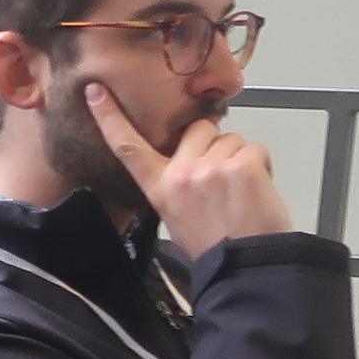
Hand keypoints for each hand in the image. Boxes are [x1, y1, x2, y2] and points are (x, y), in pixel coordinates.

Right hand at [84, 82, 292, 261]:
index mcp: (159, 188)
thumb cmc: (215, 247)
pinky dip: (261, 165)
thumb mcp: (177, 216)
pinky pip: (254, 148)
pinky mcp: (240, 165)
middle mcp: (180, 174)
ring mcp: (210, 168)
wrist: (244, 267)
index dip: (110, 117)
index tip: (97, 92)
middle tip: (221, 178)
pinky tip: (256, 190)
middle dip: (214, 144)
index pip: (128, 147)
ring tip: (241, 192)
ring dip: (240, 157)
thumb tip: (195, 158)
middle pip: (199, 129)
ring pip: (230, 138)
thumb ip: (177, 182)